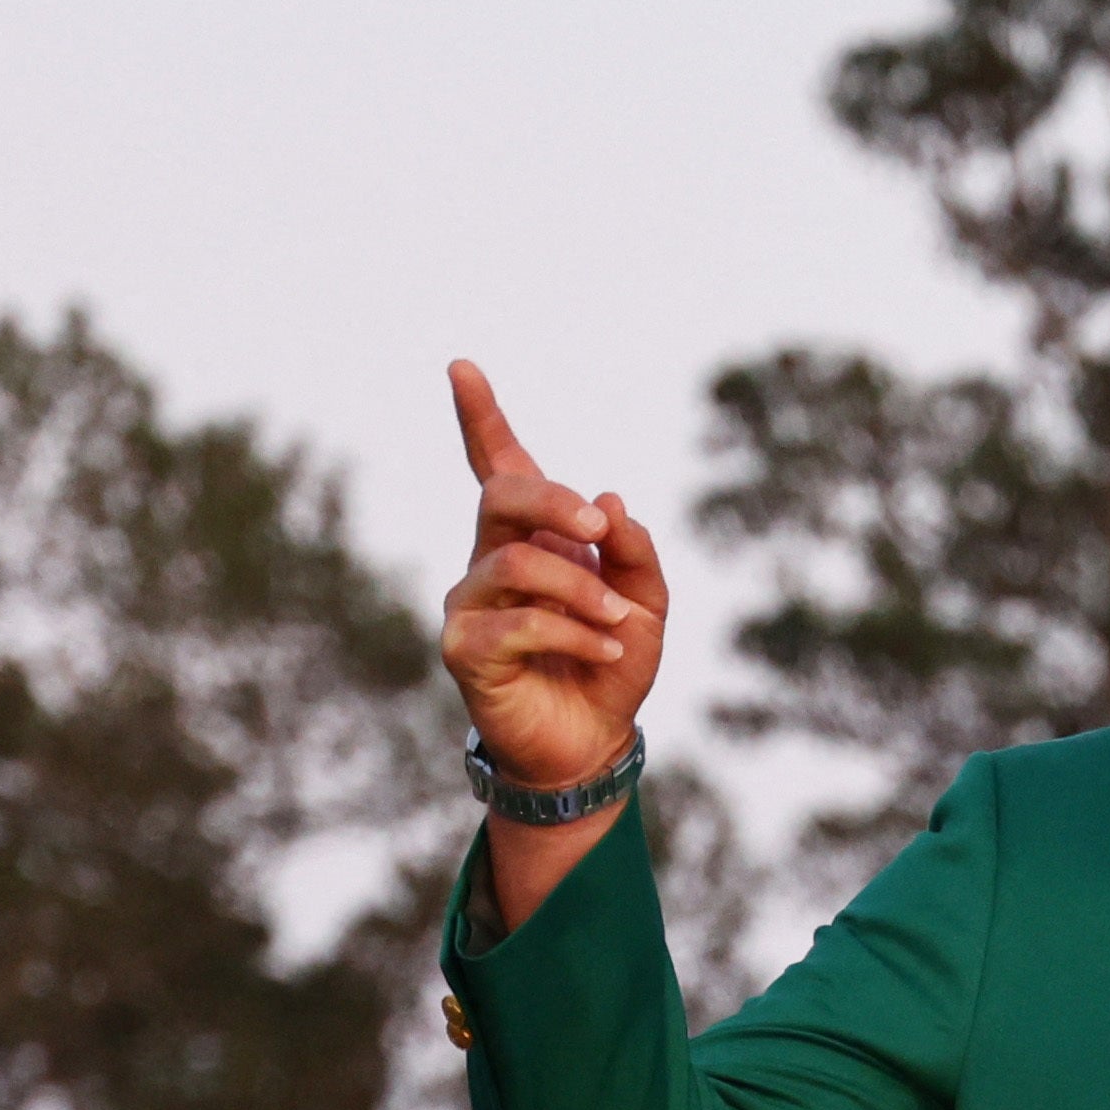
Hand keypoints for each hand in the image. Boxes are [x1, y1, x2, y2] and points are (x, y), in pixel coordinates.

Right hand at [439, 359, 665, 789]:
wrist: (593, 742)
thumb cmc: (612, 664)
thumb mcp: (647, 604)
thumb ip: (634, 552)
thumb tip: (608, 501)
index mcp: (532, 536)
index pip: (496, 465)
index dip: (480, 417)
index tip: (462, 367)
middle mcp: (491, 560)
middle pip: (501, 495)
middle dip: (554, 502)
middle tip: (599, 530)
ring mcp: (470, 603)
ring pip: (517, 564)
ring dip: (581, 590)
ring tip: (617, 622)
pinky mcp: (464, 649)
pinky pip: (519, 623)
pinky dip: (574, 634)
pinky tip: (604, 650)